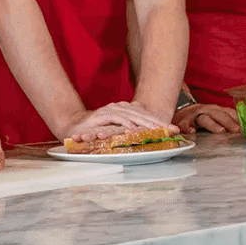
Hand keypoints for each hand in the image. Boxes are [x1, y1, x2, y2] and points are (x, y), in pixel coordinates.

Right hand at [61, 102, 178, 141]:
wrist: (70, 126)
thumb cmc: (93, 130)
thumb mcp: (114, 130)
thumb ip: (128, 130)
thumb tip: (146, 135)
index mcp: (124, 111)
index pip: (145, 116)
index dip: (160, 123)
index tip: (175, 130)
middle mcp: (118, 109)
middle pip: (142, 115)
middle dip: (158, 123)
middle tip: (172, 130)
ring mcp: (109, 111)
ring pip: (131, 116)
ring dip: (145, 122)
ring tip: (158, 129)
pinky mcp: (99, 116)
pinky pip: (114, 119)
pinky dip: (124, 123)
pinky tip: (133, 129)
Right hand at [174, 103, 241, 133]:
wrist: (178, 114)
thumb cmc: (199, 116)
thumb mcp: (213, 115)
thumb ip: (226, 120)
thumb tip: (242, 129)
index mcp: (214, 109)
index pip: (228, 112)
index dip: (237, 119)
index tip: (245, 127)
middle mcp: (205, 110)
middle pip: (218, 114)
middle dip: (228, 122)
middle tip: (237, 130)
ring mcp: (194, 116)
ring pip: (204, 119)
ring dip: (213, 125)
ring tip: (221, 131)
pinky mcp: (183, 122)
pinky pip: (185, 125)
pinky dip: (188, 128)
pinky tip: (193, 132)